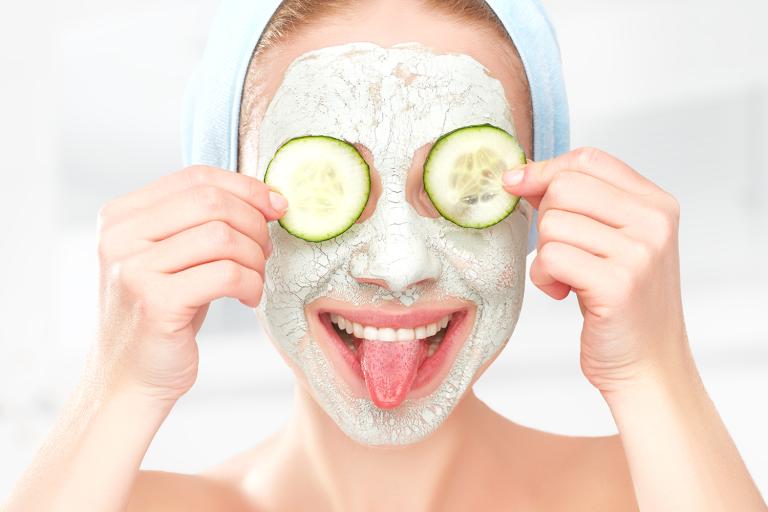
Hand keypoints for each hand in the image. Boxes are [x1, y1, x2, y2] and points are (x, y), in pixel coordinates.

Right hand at [94, 166, 286, 402]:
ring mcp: (133, 268)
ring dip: (255, 258)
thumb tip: (267, 196)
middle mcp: (120, 236)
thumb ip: (200, 221)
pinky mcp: (155, 302)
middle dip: (254, 224)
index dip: (245, 187)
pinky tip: (248, 298)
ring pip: (223, 237)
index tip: (277, 206)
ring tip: (255, 278)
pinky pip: (227, 275)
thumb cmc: (164, 313)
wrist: (129, 378)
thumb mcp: (173, 256)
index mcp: (123, 215)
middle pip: (212, 202)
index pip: (196, 177)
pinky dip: (251, 284)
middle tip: (265, 251)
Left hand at [502, 148, 688, 394]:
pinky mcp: (617, 284)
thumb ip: (579, 205)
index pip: (588, 159)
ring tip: (567, 279)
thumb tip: (521, 175)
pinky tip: (563, 293)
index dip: (545, 170)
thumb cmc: (620, 303)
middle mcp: (654, 221)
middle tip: (561, 253)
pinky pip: (550, 257)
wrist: (647, 364)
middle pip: (564, 187)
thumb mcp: (610, 242)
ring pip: (553, 223)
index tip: (519, 186)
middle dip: (546, 221)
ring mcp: (639, 252)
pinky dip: (543, 278)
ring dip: (544, 256)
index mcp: (656, 203)